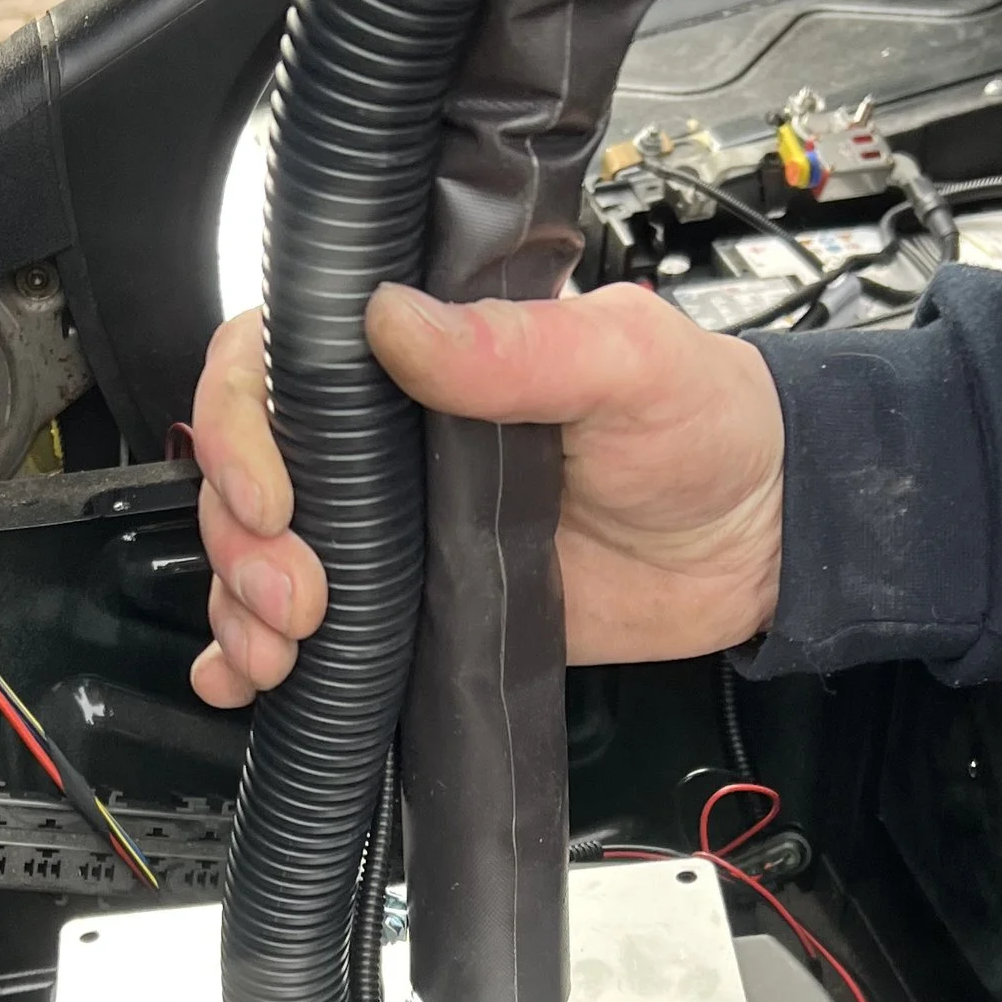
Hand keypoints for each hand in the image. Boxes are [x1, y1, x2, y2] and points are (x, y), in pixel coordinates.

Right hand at [189, 283, 783, 706]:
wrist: (761, 545)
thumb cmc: (708, 427)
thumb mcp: (630, 361)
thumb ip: (519, 346)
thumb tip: (396, 322)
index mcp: (425, 353)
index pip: (279, 361)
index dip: (243, 425)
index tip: (274, 496)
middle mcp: (391, 436)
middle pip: (252, 470)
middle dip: (242, 538)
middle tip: (296, 596)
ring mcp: (396, 529)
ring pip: (262, 555)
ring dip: (240, 605)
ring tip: (281, 648)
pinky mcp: (416, 607)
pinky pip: (312, 632)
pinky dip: (249, 657)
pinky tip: (242, 679)